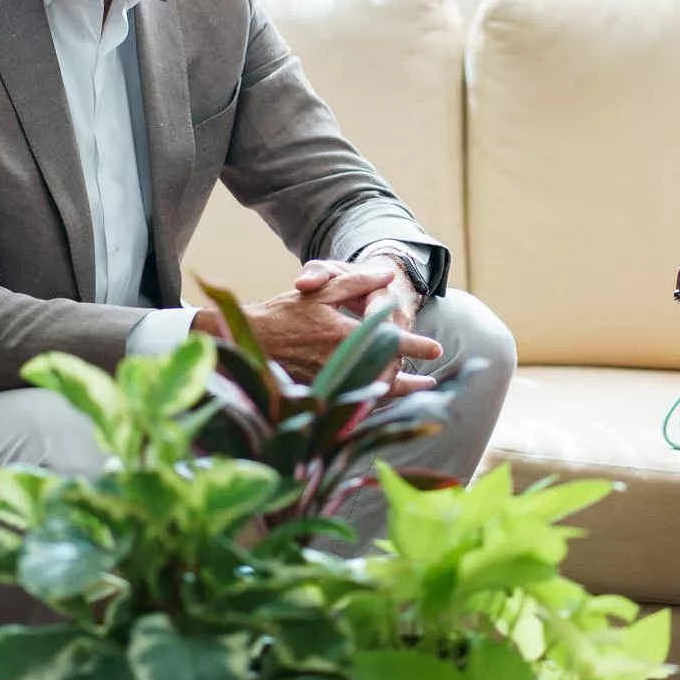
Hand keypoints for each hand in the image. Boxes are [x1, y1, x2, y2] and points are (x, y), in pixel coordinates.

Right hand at [197, 264, 440, 394]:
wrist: (243, 341)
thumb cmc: (281, 314)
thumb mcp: (319, 291)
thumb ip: (355, 283)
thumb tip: (387, 276)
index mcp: (345, 337)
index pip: (392, 343)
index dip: (417, 346)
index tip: (437, 350)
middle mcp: (341, 364)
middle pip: (388, 379)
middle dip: (412, 382)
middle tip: (432, 384)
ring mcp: (329, 384)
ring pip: (371, 395)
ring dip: (396, 396)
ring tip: (413, 395)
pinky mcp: (317, 397)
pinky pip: (351, 403)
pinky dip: (369, 403)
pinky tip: (378, 402)